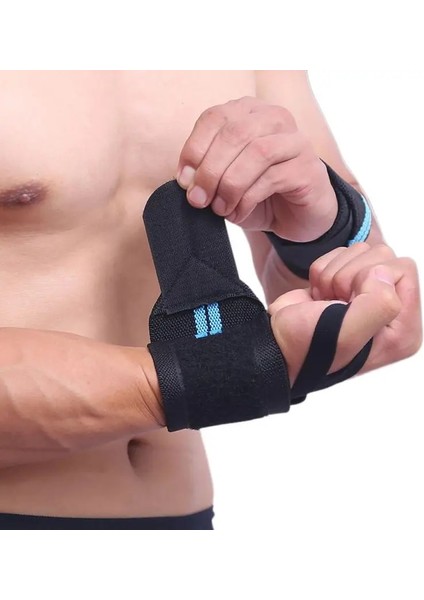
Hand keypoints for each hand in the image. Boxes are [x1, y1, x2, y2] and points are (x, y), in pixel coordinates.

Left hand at [177, 96, 336, 240]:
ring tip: (220, 209)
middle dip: (210, 170)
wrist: (297, 216)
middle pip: (234, 133)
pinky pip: (272, 178)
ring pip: (256, 152)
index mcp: (249, 112)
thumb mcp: (225, 179)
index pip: (215, 117)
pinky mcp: (308, 168)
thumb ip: (206, 172)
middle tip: (198, 200)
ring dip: (229, 185)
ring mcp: (296, 141)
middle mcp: (275, 118)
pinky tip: (238, 213)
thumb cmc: (258, 193)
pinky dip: (247, 199)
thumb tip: (187, 180)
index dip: (194, 148)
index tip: (184, 180)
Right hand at [269, 243, 421, 384]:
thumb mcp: (347, 334)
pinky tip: (318, 296)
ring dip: (333, 274)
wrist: (275, 346)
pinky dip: (322, 272)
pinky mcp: (345, 283)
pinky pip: (341, 254)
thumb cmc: (307, 349)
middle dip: (349, 275)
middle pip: (383, 257)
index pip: (404, 270)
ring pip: (360, 253)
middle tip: (334, 302)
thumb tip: (383, 271)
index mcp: (403, 329)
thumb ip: (379, 303)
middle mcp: (391, 311)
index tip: (348, 301)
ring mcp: (367, 295)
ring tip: (325, 301)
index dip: (371, 277)